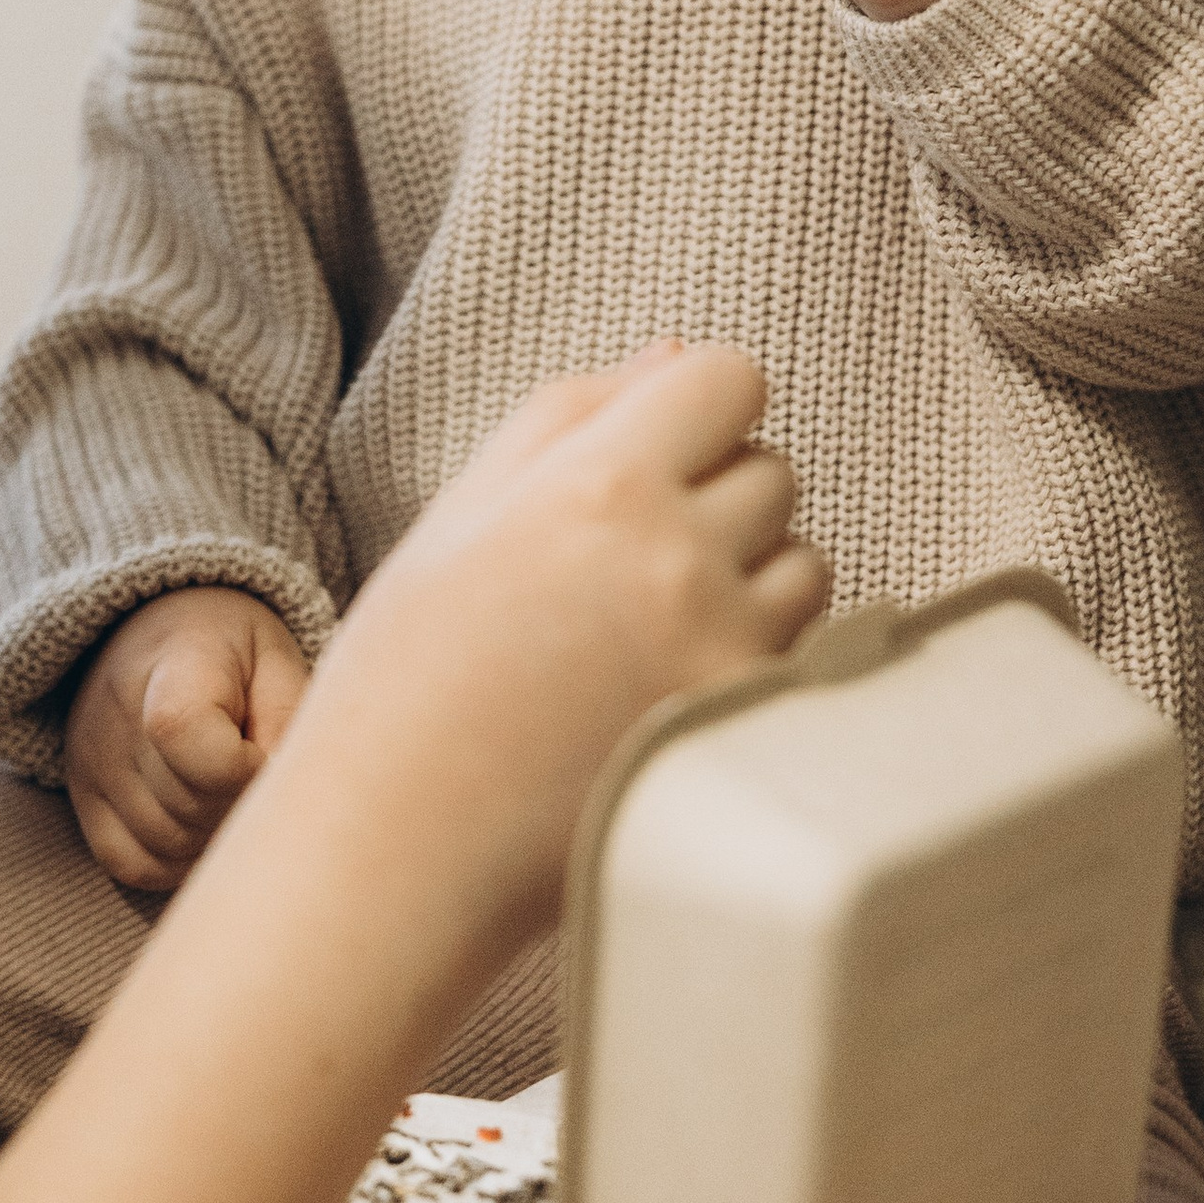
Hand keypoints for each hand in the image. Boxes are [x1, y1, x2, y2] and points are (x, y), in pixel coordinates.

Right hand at [64, 588, 312, 893]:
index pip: (183, 733)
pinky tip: (203, 830)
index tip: (265, 756)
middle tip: (258, 777)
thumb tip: (281, 804)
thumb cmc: (237, 654)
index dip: (242, 768)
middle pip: (186, 803)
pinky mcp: (83, 796)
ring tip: (232, 795)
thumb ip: (290, 727)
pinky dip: (176, 863)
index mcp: (175, 661)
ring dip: (214, 838)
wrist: (161, 632)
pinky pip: (130, 864)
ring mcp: (90, 759)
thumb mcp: (280, 664)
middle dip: (239, 806)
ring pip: (166, 843)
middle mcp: (116, 711)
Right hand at [299, 342, 829, 942]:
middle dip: (715, 497)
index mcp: (598, 484)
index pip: (729, 378)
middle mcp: (679, 558)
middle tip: (623, 563)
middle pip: (774, 469)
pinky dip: (751, 660)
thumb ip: (567, 416)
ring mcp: (723, 653)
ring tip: (646, 632)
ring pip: (805, 564)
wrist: (398, 849)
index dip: (693, 406)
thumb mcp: (460, 517)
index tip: (653, 452)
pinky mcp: (745, 734)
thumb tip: (670, 353)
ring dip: (749, 578)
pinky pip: (798, 657)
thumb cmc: (407, 678)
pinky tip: (663, 693)